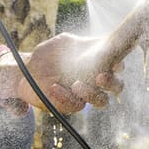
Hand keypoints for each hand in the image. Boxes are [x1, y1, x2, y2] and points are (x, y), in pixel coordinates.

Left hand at [0, 33, 122, 112]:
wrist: (28, 70)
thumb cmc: (49, 54)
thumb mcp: (63, 42)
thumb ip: (78, 43)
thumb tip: (93, 44)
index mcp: (99, 62)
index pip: (118, 63)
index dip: (120, 64)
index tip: (115, 63)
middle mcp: (96, 80)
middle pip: (117, 86)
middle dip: (112, 83)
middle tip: (100, 77)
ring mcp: (86, 94)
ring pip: (102, 100)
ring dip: (92, 94)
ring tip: (76, 85)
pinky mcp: (72, 105)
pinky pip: (76, 105)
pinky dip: (66, 97)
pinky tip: (54, 88)